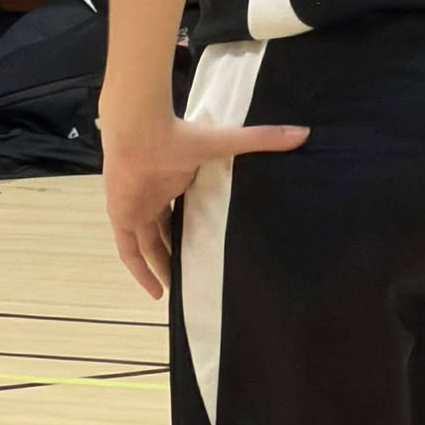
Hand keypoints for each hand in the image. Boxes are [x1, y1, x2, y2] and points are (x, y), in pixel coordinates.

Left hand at [102, 112, 309, 299]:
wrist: (140, 131)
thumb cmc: (180, 135)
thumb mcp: (225, 142)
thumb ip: (261, 139)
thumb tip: (302, 133)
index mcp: (174, 178)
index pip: (181, 208)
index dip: (191, 227)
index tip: (209, 244)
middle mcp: (153, 195)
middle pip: (164, 230)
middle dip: (175, 252)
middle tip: (194, 276)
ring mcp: (136, 207)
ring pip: (148, 244)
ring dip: (159, 266)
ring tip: (176, 291)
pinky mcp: (122, 217)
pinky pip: (130, 251)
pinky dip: (140, 271)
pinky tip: (155, 293)